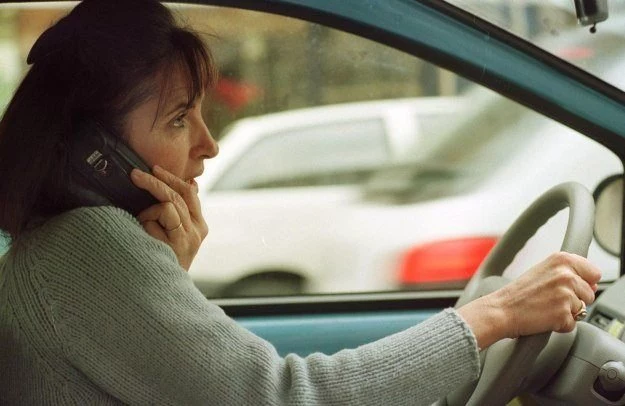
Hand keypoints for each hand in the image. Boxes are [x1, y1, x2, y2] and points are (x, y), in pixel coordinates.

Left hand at [130, 165, 207, 269]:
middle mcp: (198, 231)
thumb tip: (190, 183)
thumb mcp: (177, 237)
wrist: (165, 295)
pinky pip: (160, 217)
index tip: (155, 169)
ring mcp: (188, 238)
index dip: (172, 179)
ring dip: (148, 212)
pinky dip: (147, 222)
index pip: (190, 193)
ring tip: (141, 227)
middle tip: (135, 174)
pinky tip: (145, 236)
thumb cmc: (164, 262)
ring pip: (168, 205)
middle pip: (178, 195)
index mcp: (199, 226)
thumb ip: (180, 213)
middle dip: (155, 181)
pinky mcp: (178, 244)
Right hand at [458, 252, 601, 348]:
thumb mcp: (543, 272)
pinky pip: (573, 324)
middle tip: (552, 299)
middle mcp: (566, 274)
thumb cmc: (519, 293)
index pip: (594, 272)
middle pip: (590, 293)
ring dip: (567, 312)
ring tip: (547, 307)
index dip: (584, 283)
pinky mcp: (564, 313)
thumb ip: (569, 273)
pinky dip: (560, 325)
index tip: (570, 287)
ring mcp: (566, 294)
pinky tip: (545, 317)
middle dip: (575, 299)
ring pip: (583, 309)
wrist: (501, 310)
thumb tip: (593, 285)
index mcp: (561, 259)